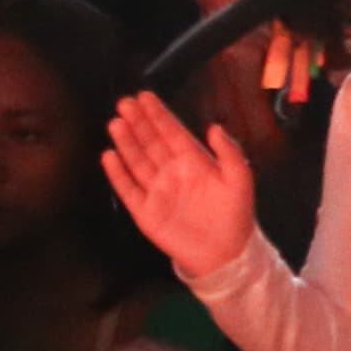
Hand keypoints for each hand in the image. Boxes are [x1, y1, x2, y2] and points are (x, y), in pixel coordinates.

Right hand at [102, 90, 265, 278]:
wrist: (226, 254)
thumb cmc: (236, 215)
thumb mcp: (240, 180)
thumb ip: (229, 152)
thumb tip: (214, 126)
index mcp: (194, 162)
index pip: (172, 132)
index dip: (159, 115)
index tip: (145, 96)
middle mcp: (172, 172)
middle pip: (151, 142)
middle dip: (138, 122)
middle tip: (125, 102)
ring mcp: (157, 191)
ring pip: (137, 160)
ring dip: (126, 142)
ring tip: (115, 122)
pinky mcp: (145, 212)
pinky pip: (128, 189)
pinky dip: (118, 173)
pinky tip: (109, 156)